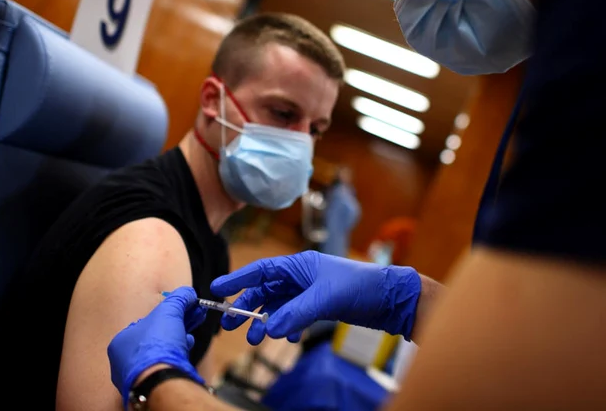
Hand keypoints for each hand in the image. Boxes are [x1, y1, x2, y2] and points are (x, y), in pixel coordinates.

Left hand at [107, 287, 206, 406]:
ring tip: (190, 336)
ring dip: (177, 341)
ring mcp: (136, 376)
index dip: (165, 315)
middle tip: (191, 319)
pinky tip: (186, 351)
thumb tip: (187, 292)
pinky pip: (164, 367)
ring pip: (160, 353)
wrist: (162, 381)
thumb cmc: (157, 345)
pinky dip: (176, 357)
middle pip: (154, 338)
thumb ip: (178, 299)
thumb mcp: (169, 312)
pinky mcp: (150, 386)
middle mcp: (124, 361)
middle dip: (175, 327)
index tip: (180, 311)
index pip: (144, 323)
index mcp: (120, 342)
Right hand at [210, 251, 420, 344]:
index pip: (261, 270)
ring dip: (266, 322)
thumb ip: (296, 313)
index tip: (216, 289)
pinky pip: (293, 316)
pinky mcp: (318, 306)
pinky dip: (287, 327)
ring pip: (277, 306)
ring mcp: (309, 291)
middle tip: (231, 324)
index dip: (237, 279)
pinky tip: (290, 337)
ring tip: (258, 339)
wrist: (388, 299)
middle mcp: (300, 276)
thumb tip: (270, 329)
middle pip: (265, 290)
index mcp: (298, 265)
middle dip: (247, 307)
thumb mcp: (325, 297)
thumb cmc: (359, 286)